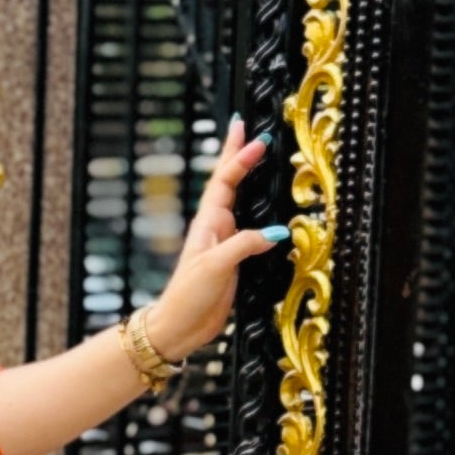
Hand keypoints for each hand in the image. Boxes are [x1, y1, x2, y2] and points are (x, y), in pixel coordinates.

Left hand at [144, 119, 289, 362]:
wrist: (178, 326)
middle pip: (228, 182)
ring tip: (254, 156)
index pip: (225, 181)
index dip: (240, 158)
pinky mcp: (233, 259)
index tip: (257, 138)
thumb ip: (244, 245)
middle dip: (237, 155)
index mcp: (208, 223)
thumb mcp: (216, 267)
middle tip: (246, 127)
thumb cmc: (187, 296)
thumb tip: (276, 232)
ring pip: (239, 201)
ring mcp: (224, 242)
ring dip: (246, 177)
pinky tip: (264, 208)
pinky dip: (258, 211)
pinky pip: (249, 227)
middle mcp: (216, 227)